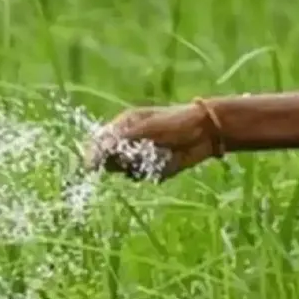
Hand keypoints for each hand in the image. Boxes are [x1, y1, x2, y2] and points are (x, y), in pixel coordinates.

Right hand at [83, 100, 223, 182]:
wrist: (205, 133)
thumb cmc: (176, 122)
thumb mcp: (148, 127)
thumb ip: (123, 138)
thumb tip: (100, 149)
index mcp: (124, 125)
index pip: (100, 140)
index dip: (96, 152)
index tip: (94, 166)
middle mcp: (127, 140)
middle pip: (108, 158)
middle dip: (118, 161)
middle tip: (134, 157)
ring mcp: (138, 155)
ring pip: (123, 170)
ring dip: (133, 167)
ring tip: (153, 156)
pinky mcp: (149, 168)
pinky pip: (139, 176)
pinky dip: (146, 173)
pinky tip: (161, 163)